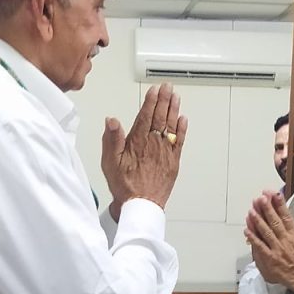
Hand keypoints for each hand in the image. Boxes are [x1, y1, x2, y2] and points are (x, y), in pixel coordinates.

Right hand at [101, 84, 187, 215]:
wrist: (141, 205)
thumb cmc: (125, 186)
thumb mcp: (110, 162)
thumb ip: (112, 139)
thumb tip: (112, 120)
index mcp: (138, 142)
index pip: (145, 116)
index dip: (150, 101)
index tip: (154, 90)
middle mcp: (153, 144)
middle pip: (160, 117)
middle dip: (163, 99)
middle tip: (167, 87)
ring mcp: (165, 152)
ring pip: (171, 126)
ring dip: (173, 109)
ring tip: (175, 96)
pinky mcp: (173, 162)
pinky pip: (180, 142)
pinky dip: (182, 129)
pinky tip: (183, 119)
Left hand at [244, 192, 293, 291]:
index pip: (286, 216)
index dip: (280, 204)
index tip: (274, 193)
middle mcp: (285, 240)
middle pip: (274, 221)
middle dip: (267, 208)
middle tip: (260, 198)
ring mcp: (276, 249)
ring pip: (265, 232)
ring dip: (257, 221)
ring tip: (251, 210)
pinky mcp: (269, 259)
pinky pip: (260, 247)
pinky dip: (253, 238)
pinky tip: (246, 229)